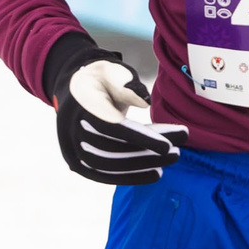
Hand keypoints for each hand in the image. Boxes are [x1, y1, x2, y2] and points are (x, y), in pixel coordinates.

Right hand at [44, 38, 189, 184]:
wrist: (75, 93)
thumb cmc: (100, 80)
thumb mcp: (112, 71)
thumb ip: (127, 83)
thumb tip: (145, 102)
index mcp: (81, 105)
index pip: (112, 127)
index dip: (140, 138)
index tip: (167, 145)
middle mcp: (71, 129)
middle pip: (113, 148)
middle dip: (147, 153)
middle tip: (177, 152)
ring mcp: (72, 149)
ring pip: (109, 165)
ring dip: (142, 166)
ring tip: (169, 161)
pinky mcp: (78, 163)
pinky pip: (104, 175)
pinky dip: (130, 177)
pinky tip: (154, 174)